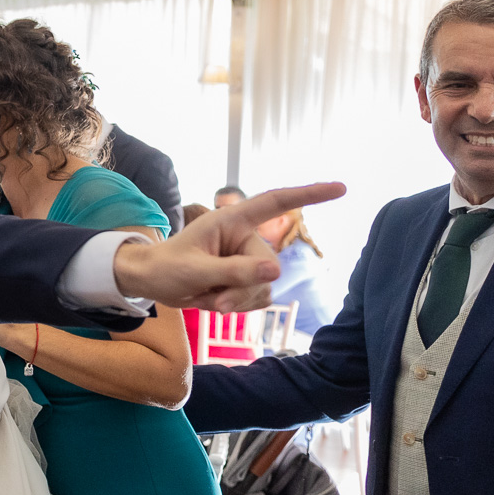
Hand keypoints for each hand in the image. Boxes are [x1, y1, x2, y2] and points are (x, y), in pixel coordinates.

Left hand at [113, 183, 345, 310]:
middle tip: (214, 300)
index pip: (275, 202)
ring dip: (238, 299)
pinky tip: (216, 299)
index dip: (309, 194)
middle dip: (242, 288)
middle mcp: (244, 237)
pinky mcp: (247, 280)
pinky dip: (239, 306)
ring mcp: (248, 260)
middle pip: (268, 266)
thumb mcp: (195, 270)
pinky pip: (259, 299)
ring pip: (265, 287)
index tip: (340, 188)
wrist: (152, 283)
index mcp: (231, 221)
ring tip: (208, 296)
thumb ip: (234, 271)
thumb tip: (276, 271)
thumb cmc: (166, 267)